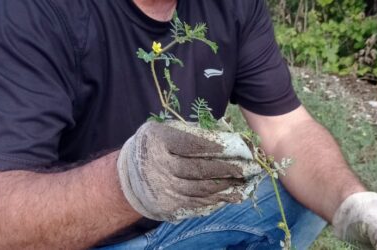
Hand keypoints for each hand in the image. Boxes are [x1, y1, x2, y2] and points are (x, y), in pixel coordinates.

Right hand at [117, 120, 261, 220]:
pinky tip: (229, 195)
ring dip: (225, 186)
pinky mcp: (167, 204)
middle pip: (198, 169)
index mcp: (159, 141)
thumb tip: (226, 133)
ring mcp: (163, 187)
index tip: (235, 148)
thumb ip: (190, 131)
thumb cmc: (156, 146)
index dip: (214, 147)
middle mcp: (159, 165)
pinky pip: (195, 202)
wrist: (129, 174)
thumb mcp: (165, 130)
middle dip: (226, 169)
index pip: (191, 145)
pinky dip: (214, 199)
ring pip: (200, 189)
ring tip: (243, 182)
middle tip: (247, 168)